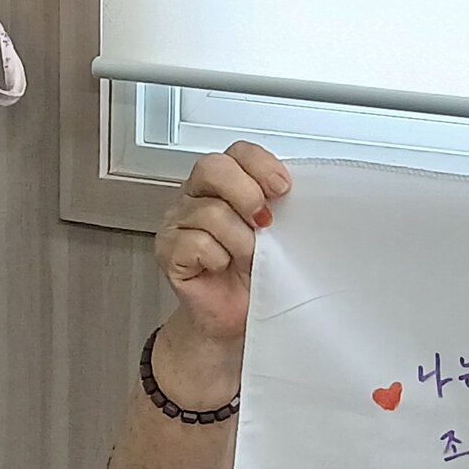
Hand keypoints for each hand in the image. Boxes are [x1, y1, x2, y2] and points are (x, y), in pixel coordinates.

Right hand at [154, 142, 290, 342]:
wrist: (237, 315)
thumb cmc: (256, 273)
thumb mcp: (276, 233)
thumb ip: (278, 206)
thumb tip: (300, 194)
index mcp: (224, 183)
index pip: (237, 153)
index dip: (261, 165)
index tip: (283, 188)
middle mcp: (197, 196)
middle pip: (213, 168)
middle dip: (247, 194)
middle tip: (265, 222)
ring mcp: (178, 222)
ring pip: (210, 212)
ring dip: (240, 239)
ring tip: (249, 258)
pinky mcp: (168, 251)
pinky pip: (197, 243)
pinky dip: (219, 258)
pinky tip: (224, 267)